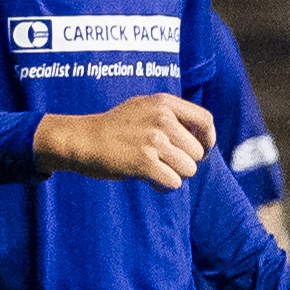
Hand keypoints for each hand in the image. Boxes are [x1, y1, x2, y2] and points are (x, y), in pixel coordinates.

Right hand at [37, 92, 216, 188]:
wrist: (81, 139)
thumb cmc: (114, 127)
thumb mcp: (144, 107)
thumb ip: (172, 115)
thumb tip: (204, 135)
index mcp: (164, 103)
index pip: (206, 121)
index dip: (208, 139)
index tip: (202, 150)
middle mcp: (162, 119)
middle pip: (198, 152)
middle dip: (185, 162)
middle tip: (165, 162)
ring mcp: (154, 140)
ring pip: (189, 169)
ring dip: (175, 174)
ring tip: (156, 169)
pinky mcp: (144, 162)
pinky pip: (174, 183)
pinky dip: (164, 185)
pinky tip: (151, 180)